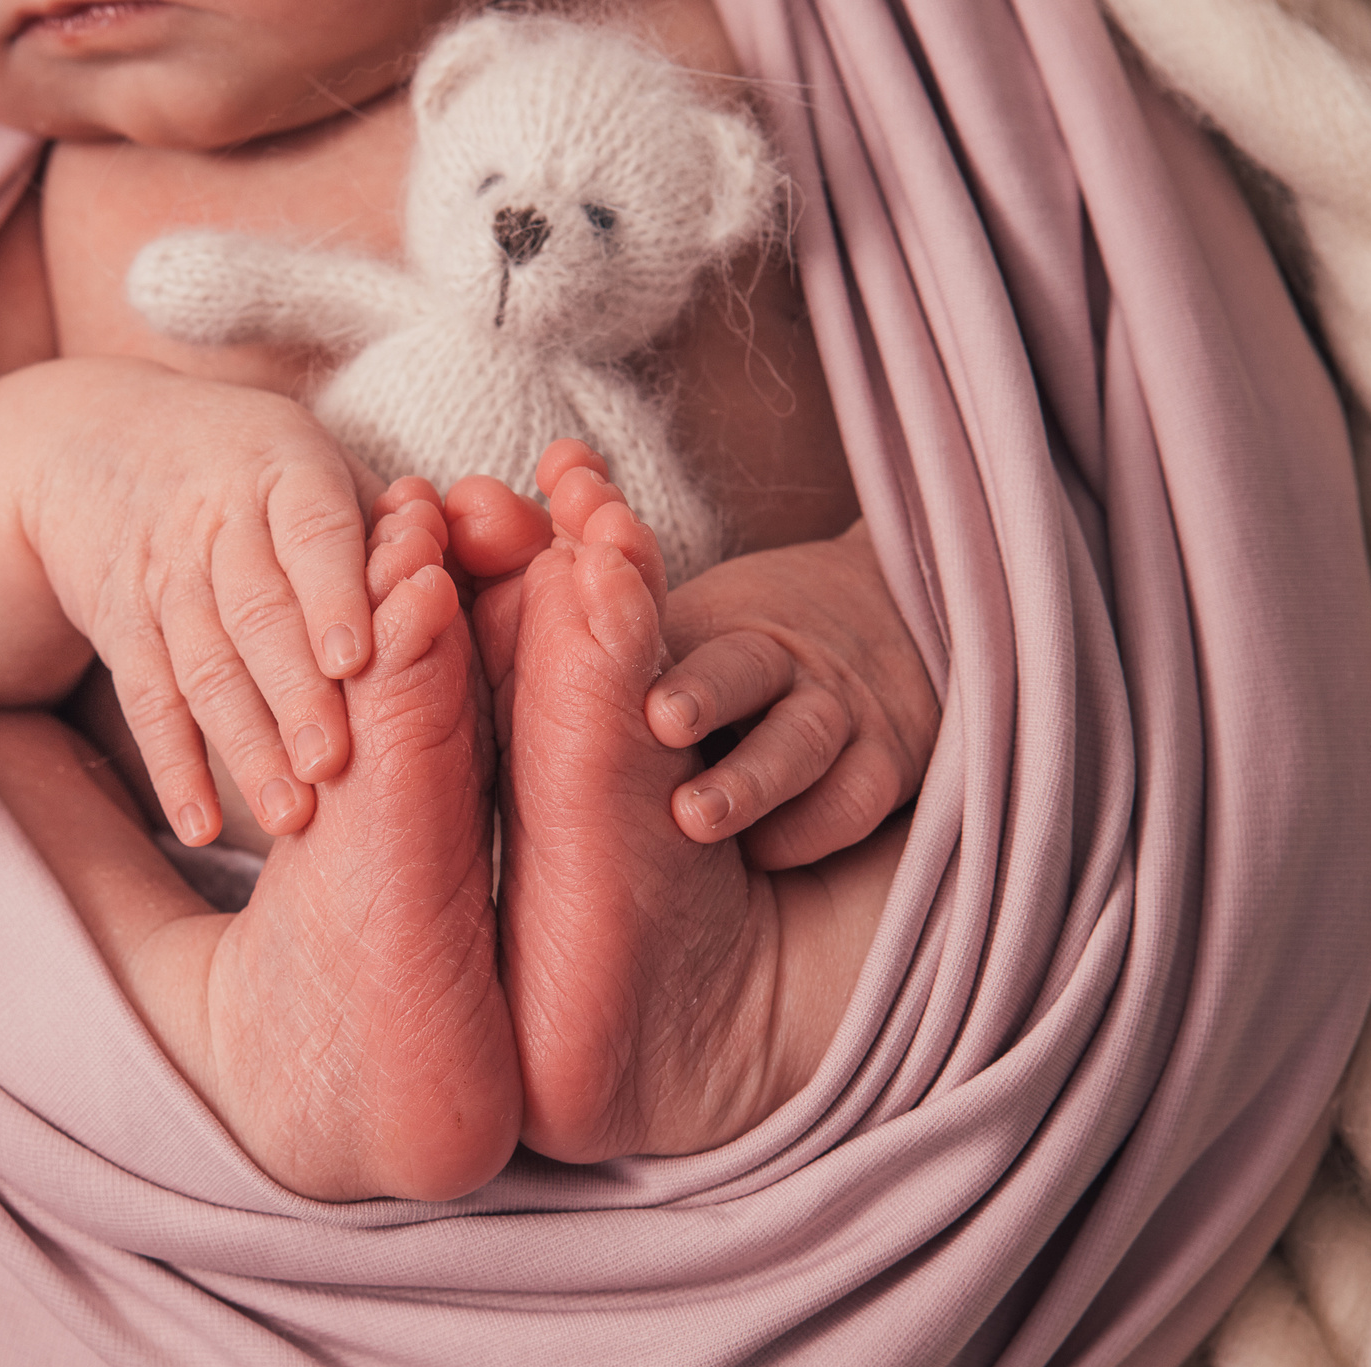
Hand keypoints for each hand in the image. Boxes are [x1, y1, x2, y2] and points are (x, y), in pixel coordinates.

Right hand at [21, 361, 385, 843]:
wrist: (112, 444)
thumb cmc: (266, 476)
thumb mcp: (330, 468)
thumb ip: (402, 529)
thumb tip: (477, 577)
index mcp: (288, 470)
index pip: (313, 531)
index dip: (332, 594)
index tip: (357, 661)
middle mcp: (217, 518)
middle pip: (254, 610)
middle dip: (291, 689)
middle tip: (330, 762)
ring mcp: (161, 573)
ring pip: (201, 663)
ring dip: (242, 742)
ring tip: (287, 815)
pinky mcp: (122, 625)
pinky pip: (147, 700)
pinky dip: (172, 766)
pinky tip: (200, 822)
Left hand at [444, 439, 934, 869]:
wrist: (891, 630)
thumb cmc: (740, 649)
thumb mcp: (673, 620)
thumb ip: (586, 596)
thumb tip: (479, 509)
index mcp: (700, 625)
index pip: (658, 613)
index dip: (627, 607)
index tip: (598, 606)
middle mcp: (771, 658)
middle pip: (739, 665)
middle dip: (700, 689)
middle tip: (656, 718)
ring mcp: (832, 710)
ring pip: (801, 738)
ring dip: (749, 776)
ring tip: (692, 815)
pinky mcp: (884, 764)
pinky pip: (853, 797)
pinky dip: (811, 825)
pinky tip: (766, 852)